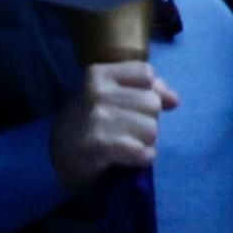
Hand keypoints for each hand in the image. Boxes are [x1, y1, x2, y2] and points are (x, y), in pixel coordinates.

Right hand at [50, 60, 175, 187]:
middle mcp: (97, 92)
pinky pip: (143, 151)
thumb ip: (144, 90)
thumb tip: (174, 100)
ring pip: (152, 129)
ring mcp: (97, 118)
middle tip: (125, 131)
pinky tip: (126, 158)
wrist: (58, 159)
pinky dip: (141, 158)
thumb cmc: (89, 124)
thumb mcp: (110, 97)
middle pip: (152, 103)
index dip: (149, 92)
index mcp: (99, 74)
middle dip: (146, 121)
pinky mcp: (100, 145)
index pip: (146, 74)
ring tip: (124, 144)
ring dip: (144, 142)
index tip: (134, 107)